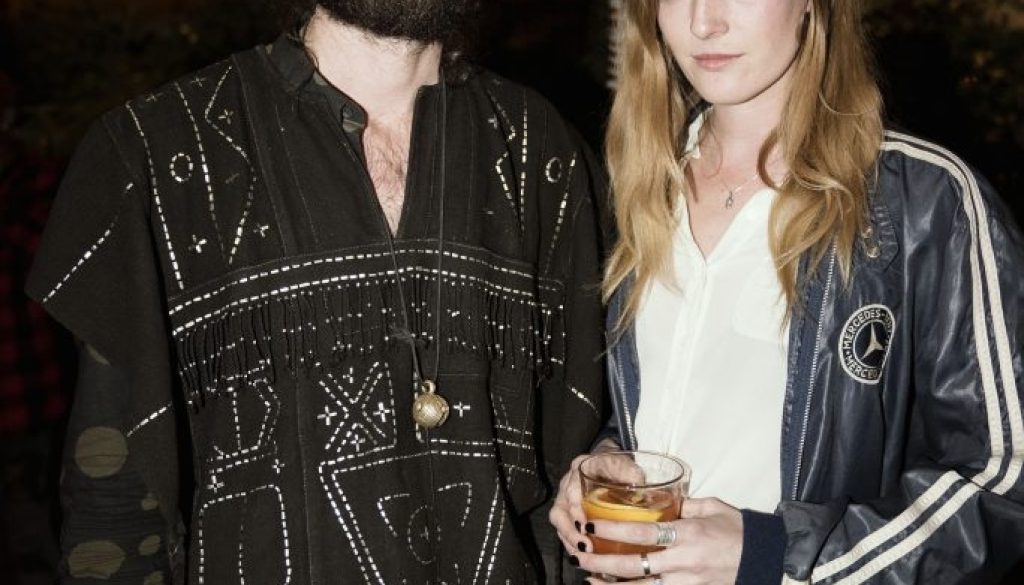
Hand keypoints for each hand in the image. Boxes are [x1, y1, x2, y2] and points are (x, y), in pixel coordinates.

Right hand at [548, 439, 624, 554]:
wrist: (610, 465)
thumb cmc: (617, 465)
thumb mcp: (624, 464)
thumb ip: (630, 473)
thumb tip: (639, 487)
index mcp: (579, 469)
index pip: (570, 489)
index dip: (575, 508)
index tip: (584, 524)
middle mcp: (567, 485)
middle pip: (559, 511)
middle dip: (569, 532)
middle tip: (585, 546)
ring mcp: (566, 501)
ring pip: (560, 524)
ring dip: (570, 541)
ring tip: (585, 555)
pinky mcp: (570, 515)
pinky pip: (566, 531)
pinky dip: (573, 544)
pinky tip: (585, 557)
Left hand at [575, 497, 742, 584]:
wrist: (766, 558)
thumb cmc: (738, 529)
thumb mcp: (711, 507)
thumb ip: (683, 504)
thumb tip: (658, 498)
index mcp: (687, 533)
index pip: (642, 533)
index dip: (613, 531)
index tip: (591, 526)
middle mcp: (683, 560)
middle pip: (634, 566)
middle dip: (602, 562)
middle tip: (579, 555)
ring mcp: (687, 582)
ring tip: (589, 579)